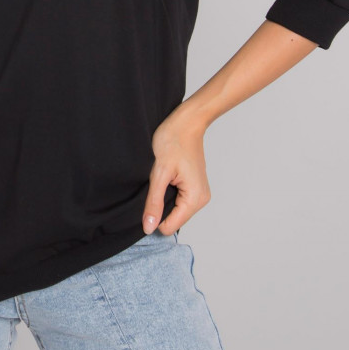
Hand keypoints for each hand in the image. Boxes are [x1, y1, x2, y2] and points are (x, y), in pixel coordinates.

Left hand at [142, 107, 211, 235]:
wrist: (186, 121)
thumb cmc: (173, 140)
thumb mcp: (159, 172)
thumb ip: (154, 202)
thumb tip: (149, 228)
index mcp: (195, 198)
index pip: (169, 227)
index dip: (153, 217)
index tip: (147, 198)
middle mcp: (201, 199)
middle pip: (173, 220)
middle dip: (159, 207)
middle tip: (155, 184)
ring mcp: (199, 193)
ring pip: (174, 210)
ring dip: (163, 199)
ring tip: (161, 179)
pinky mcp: (194, 187)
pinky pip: (178, 200)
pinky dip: (168, 193)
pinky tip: (165, 178)